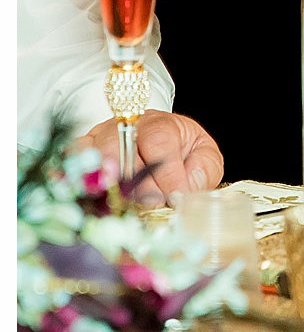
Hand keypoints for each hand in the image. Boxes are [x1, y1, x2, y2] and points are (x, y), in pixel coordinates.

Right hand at [76, 112, 223, 206]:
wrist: (160, 141)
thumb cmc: (183, 152)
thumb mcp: (204, 157)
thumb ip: (202, 171)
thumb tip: (184, 191)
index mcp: (160, 123)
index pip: (158, 141)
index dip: (165, 172)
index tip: (175, 197)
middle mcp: (125, 126)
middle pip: (119, 150)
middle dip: (134, 183)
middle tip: (149, 205)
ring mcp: (98, 138)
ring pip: (93, 159)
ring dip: (108, 188)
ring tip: (125, 208)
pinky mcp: (80, 152)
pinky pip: (71, 165)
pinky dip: (81, 185)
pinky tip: (96, 203)